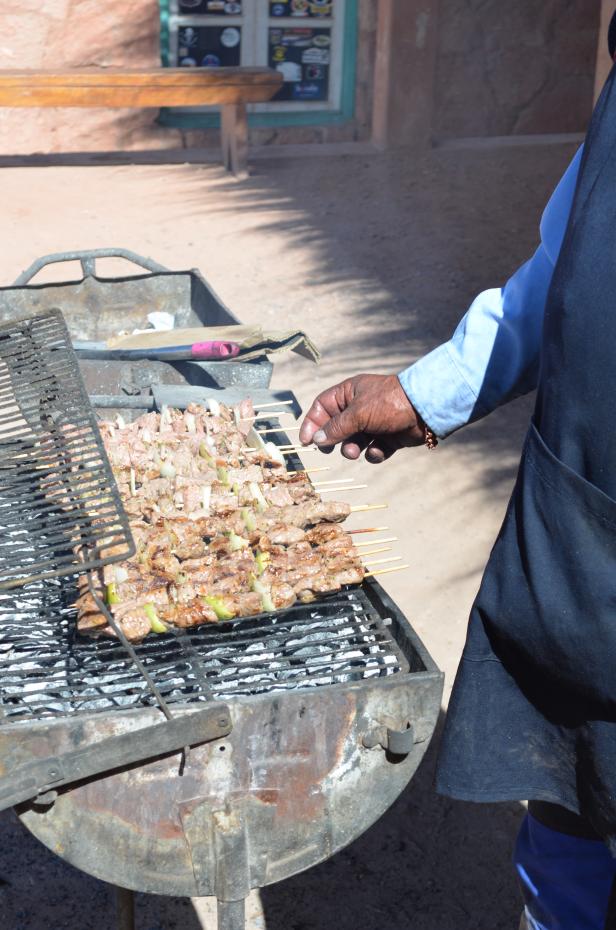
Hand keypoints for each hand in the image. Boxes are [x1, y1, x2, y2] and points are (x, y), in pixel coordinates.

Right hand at [299, 374, 425, 462]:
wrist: (425, 410)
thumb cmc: (389, 403)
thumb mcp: (358, 413)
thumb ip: (336, 428)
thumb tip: (316, 439)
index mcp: (349, 394)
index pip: (322, 407)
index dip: (312, 423)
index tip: (306, 441)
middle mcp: (360, 408)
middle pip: (336, 427)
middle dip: (333, 440)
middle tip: (329, 449)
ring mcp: (374, 424)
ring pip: (353, 441)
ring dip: (351, 449)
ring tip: (355, 451)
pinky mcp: (387, 438)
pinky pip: (372, 451)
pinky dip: (374, 454)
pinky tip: (379, 450)